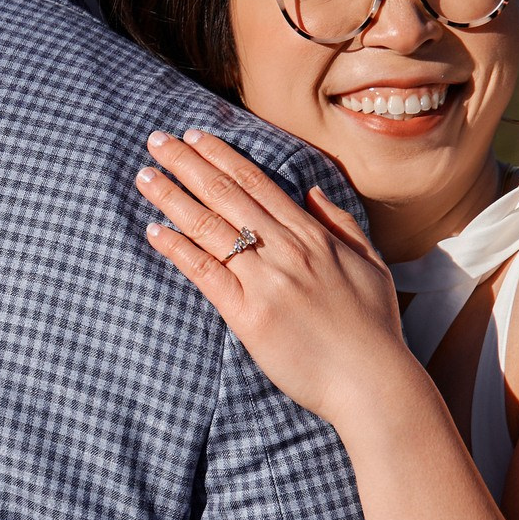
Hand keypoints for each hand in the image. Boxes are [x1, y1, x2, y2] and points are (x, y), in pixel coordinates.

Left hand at [136, 132, 419, 429]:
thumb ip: (340, 224)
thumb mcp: (370, 264)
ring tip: (145, 176)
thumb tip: (312, 190)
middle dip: (188, 163)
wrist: (373, 383)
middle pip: (226, 194)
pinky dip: (177, 248)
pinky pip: (205, 273)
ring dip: (173, 197)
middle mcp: (287, 250)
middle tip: (157, 141)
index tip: (195, 136)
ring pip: (210, 227)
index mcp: (313, 236)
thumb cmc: (373, 330)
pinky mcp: (248, 315)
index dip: (221, 156)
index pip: (257, 183)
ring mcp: (266, 281)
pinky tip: (154, 231)